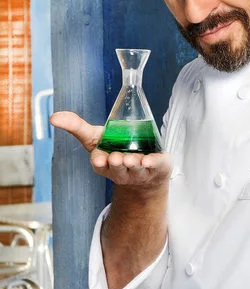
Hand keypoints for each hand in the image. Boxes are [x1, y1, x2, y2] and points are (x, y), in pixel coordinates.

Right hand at [50, 111, 171, 187]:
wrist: (144, 167)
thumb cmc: (116, 149)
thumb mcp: (96, 137)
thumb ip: (76, 126)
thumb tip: (53, 117)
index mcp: (105, 164)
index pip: (100, 164)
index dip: (100, 161)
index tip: (101, 158)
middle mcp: (122, 171)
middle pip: (118, 169)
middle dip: (117, 164)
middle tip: (117, 157)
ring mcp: (140, 172)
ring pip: (136, 169)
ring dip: (135, 164)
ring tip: (133, 159)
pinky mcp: (157, 168)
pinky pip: (155, 167)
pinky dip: (153, 163)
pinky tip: (150, 160)